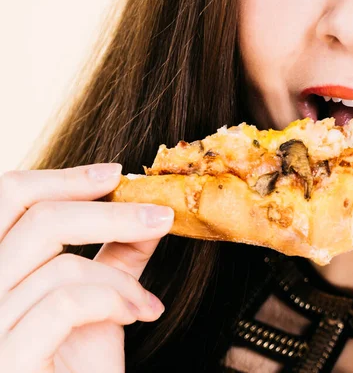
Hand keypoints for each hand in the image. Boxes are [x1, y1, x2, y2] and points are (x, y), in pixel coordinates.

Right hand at [0, 164, 173, 372]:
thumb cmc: (79, 367)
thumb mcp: (98, 304)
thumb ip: (114, 257)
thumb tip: (148, 212)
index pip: (7, 197)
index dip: (62, 178)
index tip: (116, 175)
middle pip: (36, 219)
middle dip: (109, 212)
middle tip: (161, 216)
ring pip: (61, 262)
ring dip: (123, 277)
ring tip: (148, 301)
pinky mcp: (7, 358)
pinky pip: (66, 302)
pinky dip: (116, 300)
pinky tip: (141, 316)